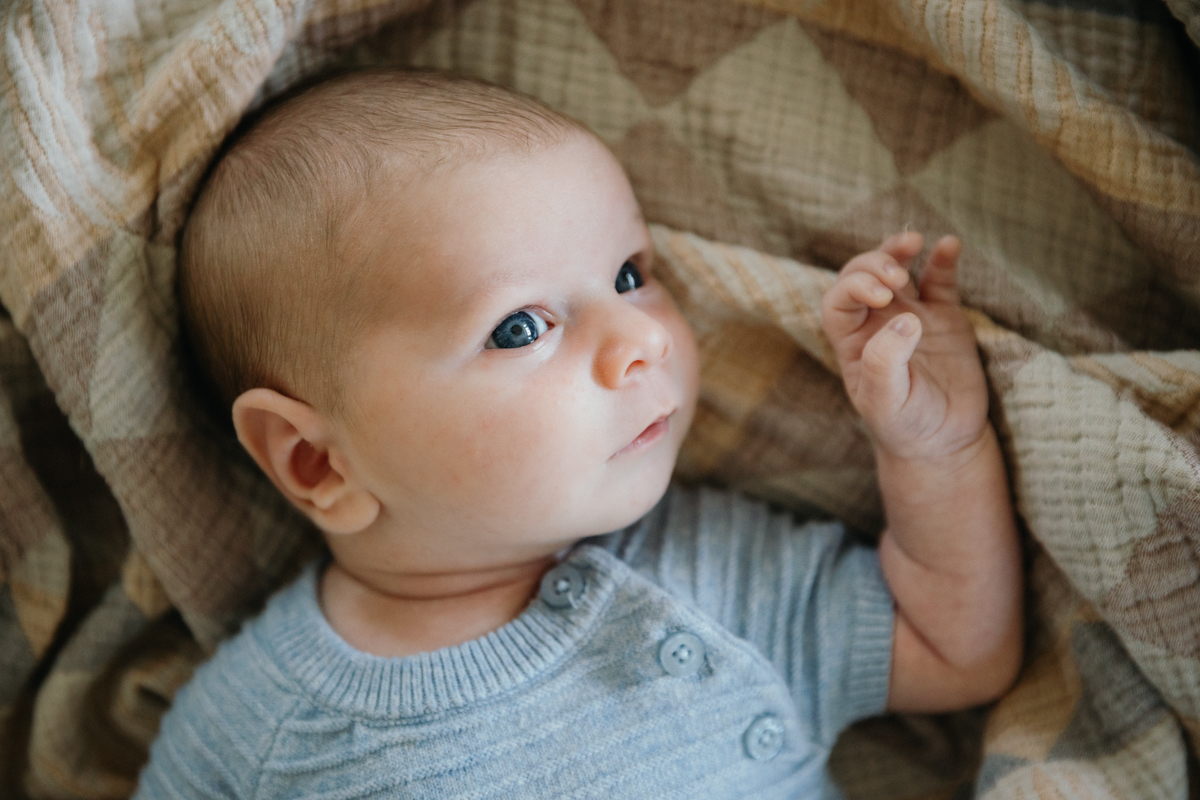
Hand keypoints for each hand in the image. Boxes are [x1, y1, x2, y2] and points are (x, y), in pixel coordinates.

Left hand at [821, 232, 987, 462]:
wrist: (944, 440)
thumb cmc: (904, 423)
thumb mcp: (885, 402)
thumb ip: (885, 361)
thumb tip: (905, 319)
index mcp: (851, 341)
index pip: (838, 300)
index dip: (854, 287)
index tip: (882, 296)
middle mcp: (875, 322)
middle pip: (861, 275)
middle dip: (874, 264)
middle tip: (896, 278)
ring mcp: (910, 315)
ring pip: (896, 269)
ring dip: (898, 250)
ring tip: (913, 242)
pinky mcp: (944, 316)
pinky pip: (939, 279)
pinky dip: (942, 259)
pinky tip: (948, 244)